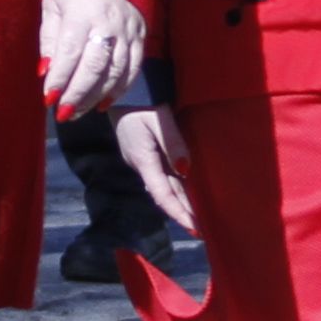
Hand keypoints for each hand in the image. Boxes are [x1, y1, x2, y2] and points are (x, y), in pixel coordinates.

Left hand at [38, 0, 144, 118]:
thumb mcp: (52, 8)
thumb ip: (49, 40)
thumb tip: (45, 72)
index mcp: (82, 11)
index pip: (70, 52)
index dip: (59, 78)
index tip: (48, 99)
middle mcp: (109, 22)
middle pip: (95, 66)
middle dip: (78, 94)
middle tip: (63, 114)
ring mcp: (128, 30)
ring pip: (116, 72)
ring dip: (96, 96)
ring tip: (77, 111)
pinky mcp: (141, 36)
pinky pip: (133, 70)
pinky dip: (118, 90)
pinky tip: (102, 103)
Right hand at [117, 103, 202, 235]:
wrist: (120, 89)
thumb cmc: (142, 101)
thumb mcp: (160, 118)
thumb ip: (174, 143)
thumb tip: (185, 170)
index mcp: (143, 159)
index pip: (162, 193)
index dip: (178, 212)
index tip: (194, 228)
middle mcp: (141, 164)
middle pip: (164, 194)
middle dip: (181, 213)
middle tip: (200, 231)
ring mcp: (141, 160)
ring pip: (163, 185)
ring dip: (179, 202)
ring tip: (196, 218)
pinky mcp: (143, 153)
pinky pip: (161, 175)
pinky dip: (174, 187)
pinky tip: (185, 193)